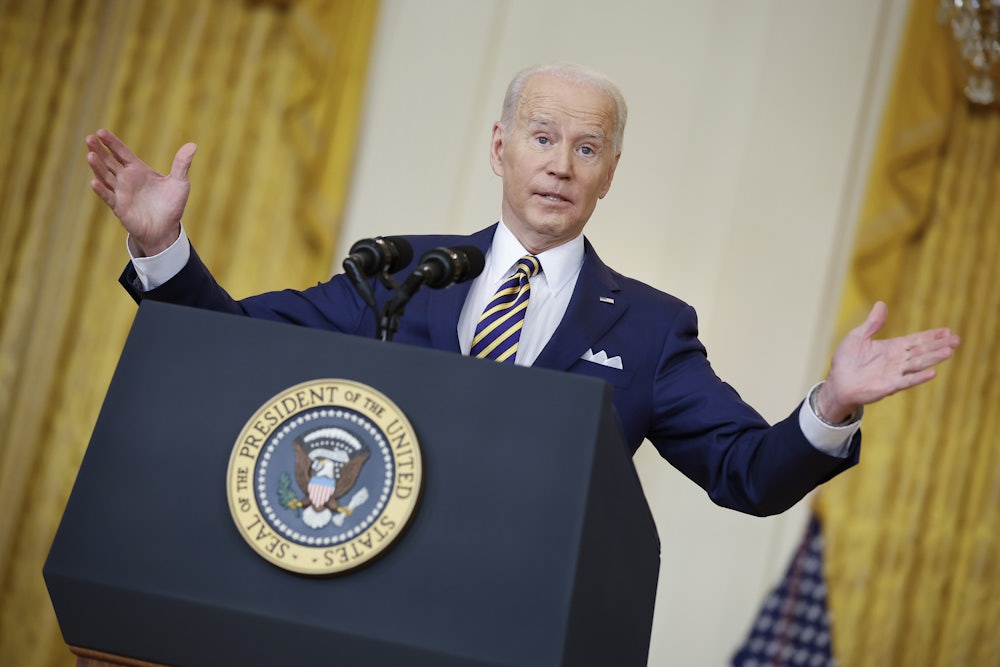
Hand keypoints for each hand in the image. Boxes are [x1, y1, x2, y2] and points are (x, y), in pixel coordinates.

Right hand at [86, 128, 196, 255]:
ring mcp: (121, 193)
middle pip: (109, 162)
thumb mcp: (180, 182)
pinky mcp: (120, 207)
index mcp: (138, 170)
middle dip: (99, 150)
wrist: (167, 229)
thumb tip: (193, 145)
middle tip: (89, 138)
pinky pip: (108, 197)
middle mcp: (126, 179)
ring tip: (90, 155)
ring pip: (105, 176)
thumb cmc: (171, 205)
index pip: (121, 153)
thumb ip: (182, 164)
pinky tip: (94, 181)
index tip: (100, 131)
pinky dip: (101, 189)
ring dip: (97, 166)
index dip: (112, 143)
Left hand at [817, 301, 960, 422]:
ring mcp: (895, 373)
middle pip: (922, 351)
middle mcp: (897, 360)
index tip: (947, 330)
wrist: (838, 382)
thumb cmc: (846, 360)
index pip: (916, 340)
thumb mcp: (858, 337)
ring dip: (934, 358)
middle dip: (939, 345)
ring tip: (950, 351)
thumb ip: (872, 323)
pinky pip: (906, 381)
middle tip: (957, 339)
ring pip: (918, 364)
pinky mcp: (889, 386)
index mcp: (892, 348)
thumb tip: (881, 304)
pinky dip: (918, 377)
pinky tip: (932, 373)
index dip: (931, 336)